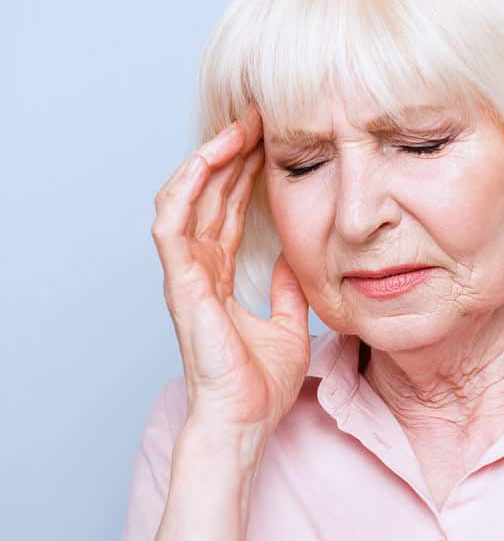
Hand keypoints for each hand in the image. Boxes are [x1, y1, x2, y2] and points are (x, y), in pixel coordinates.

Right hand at [150, 103, 309, 449]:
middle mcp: (197, 271)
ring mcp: (184, 276)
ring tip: (237, 128)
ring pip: (185, 200)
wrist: (244, 421)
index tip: (269, 143)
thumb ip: (287, 292)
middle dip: (230, 155)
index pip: (226, 213)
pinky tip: (206, 160)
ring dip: (208, 161)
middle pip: (207, 198)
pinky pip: (172, 225)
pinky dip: (186, 189)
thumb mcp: (289, 326)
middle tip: (257, 119)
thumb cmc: (259, 386)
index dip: (243, 176)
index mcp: (218, 278)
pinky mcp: (180, 284)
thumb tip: (295, 262)